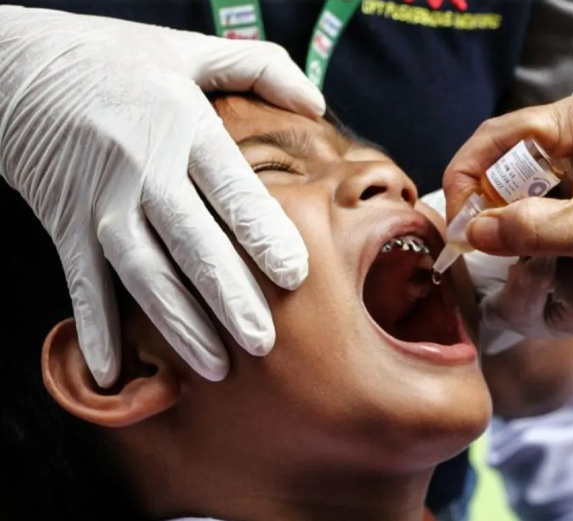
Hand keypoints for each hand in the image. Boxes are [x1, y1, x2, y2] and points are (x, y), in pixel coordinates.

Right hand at [0, 7, 323, 385]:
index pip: (229, 187)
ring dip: (179, 325)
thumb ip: (260, 67)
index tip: (295, 274)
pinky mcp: (64, 224)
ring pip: (143, 274)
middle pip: (191, 243)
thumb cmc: (119, 61)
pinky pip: (81, 283)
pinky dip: (95, 329)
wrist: (17, 63)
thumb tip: (317, 102)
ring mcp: (98, 201)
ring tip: (216, 366)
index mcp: (181, 123)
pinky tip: (113, 372)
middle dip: (229, 297)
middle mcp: (141, 167)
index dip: (262, 232)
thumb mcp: (188, 47)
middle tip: (266, 343)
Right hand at [449, 76, 572, 340]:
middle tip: (475, 239)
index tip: (458, 220)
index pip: (501, 136)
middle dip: (485, 197)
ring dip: (507, 210)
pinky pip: (545, 189)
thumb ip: (531, 229)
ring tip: (497, 245)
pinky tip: (523, 241)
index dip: (468, 176)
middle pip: (508, 154)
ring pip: (524, 175)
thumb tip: (473, 232)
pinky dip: (529, 215)